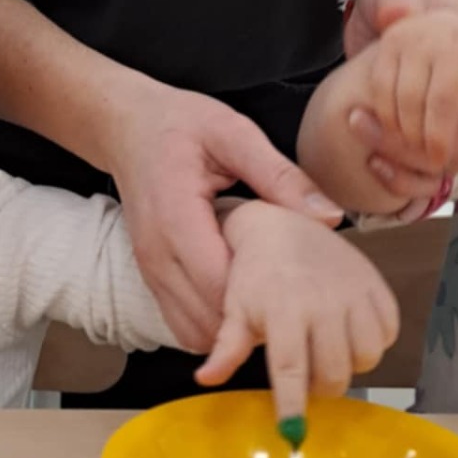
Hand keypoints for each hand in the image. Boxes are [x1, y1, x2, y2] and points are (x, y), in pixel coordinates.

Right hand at [107, 87, 343, 353]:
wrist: (127, 128)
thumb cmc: (179, 125)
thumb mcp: (234, 134)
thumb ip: (280, 176)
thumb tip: (330, 217)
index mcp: (176, 216)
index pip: (219, 283)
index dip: (262, 298)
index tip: (302, 289)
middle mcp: (157, 254)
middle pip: (209, 318)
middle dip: (254, 320)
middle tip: (297, 303)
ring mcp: (151, 271)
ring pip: (194, 332)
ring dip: (234, 328)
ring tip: (272, 304)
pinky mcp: (153, 278)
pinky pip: (183, 324)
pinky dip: (215, 325)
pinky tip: (244, 300)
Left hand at [196, 203, 397, 423]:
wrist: (282, 226)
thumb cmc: (254, 275)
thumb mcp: (235, 309)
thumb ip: (226, 348)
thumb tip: (205, 379)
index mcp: (284, 310)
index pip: (291, 367)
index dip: (293, 404)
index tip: (293, 433)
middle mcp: (323, 302)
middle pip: (334, 373)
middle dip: (321, 388)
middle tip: (308, 378)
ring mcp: (354, 292)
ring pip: (366, 357)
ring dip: (350, 365)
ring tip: (329, 353)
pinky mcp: (377, 285)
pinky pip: (388, 332)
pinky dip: (373, 341)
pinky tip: (351, 333)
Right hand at [346, 10, 457, 197]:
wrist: (452, 24)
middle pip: (442, 103)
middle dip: (436, 140)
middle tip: (437, 161)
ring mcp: (421, 39)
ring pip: (407, 99)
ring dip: (409, 132)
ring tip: (418, 146)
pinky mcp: (392, 42)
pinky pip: (383, 89)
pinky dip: (387, 116)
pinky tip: (398, 127)